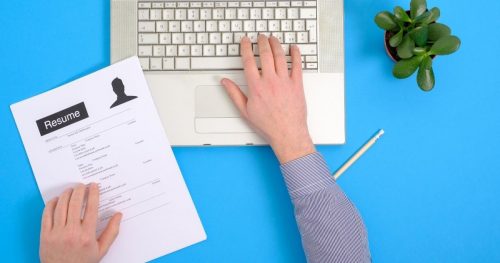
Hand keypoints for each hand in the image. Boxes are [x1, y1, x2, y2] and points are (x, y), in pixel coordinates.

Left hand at [39, 183, 121, 262]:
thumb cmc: (83, 262)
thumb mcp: (101, 250)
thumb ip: (112, 232)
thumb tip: (118, 215)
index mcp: (87, 235)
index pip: (91, 208)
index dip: (93, 194)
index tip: (94, 186)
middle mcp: (71, 233)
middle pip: (74, 204)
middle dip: (79, 190)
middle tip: (82, 185)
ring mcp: (56, 233)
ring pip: (60, 206)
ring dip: (66, 194)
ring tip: (70, 190)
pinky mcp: (45, 235)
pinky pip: (46, 214)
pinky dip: (51, 204)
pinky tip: (56, 200)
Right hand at [221, 35, 314, 163]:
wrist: (287, 133)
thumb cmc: (268, 125)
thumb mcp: (245, 111)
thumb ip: (234, 94)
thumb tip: (225, 82)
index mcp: (256, 87)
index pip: (248, 61)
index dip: (246, 48)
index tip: (245, 41)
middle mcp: (270, 81)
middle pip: (265, 55)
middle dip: (261, 42)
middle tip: (260, 36)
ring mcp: (285, 82)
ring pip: (280, 57)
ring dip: (276, 44)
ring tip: (273, 38)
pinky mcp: (297, 84)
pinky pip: (297, 65)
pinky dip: (296, 54)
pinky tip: (294, 48)